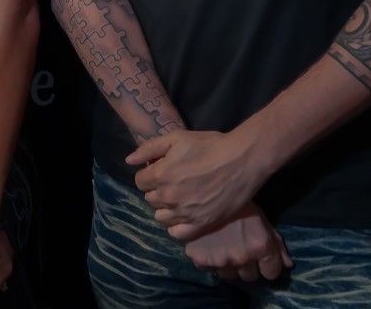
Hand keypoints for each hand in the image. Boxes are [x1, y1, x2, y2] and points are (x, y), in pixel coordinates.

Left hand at [126, 129, 268, 240]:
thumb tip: (129, 160)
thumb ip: (149, 149)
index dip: (148, 174)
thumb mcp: (176, 138)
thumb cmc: (209, 146)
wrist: (241, 161)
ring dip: (165, 208)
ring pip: (161, 217)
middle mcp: (169, 197)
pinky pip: (178, 233)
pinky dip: (176, 226)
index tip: (160, 170)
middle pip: (150, 199)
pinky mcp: (201, 224)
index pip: (139, 181)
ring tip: (178, 199)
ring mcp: (185, 213)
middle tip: (172, 182)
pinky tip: (184, 215)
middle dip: (156, 190)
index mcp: (160, 175)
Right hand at [182, 203, 291, 281]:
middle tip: (239, 250)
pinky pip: (208, 269)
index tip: (260, 257)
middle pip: (249, 277)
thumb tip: (288, 265)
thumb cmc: (237, 203)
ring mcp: (220, 260)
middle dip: (247, 266)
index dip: (267, 265)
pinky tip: (207, 246)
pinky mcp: (200, 259)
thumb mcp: (261, 219)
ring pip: (228, 275)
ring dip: (228, 266)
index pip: (271, 273)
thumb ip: (275, 243)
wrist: (203, 191)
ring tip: (222, 248)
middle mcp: (242, 257)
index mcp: (260, 246)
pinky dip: (208, 261)